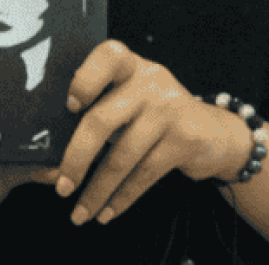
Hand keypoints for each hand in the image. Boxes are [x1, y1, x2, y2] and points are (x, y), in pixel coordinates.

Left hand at [53, 41, 236, 226]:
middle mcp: (150, 83)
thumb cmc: (157, 114)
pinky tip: (108, 211)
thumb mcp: (134, 97)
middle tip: (62, 186)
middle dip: (76, 159)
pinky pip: (144, 175)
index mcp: (131, 66)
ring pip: (122, 156)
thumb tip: (54, 151)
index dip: (85, 79)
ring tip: (81, 212)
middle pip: (102, 120)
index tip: (68, 107)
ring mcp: (169, 110)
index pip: (108, 56)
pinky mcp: (184, 140)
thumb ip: (102, 108)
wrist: (213, 133)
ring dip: (97, 191)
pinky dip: (121, 198)